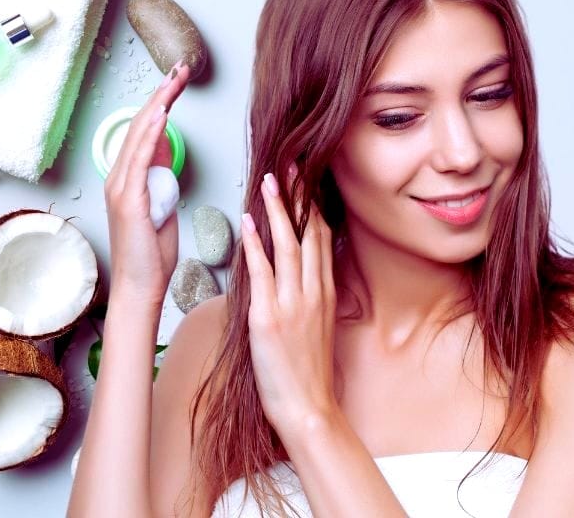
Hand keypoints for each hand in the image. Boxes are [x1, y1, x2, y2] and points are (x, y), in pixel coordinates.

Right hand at [104, 61, 189, 307]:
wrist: (140, 285)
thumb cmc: (151, 253)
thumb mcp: (162, 206)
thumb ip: (160, 176)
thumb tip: (164, 148)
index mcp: (127, 179)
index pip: (144, 132)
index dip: (160, 104)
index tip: (177, 83)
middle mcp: (118, 178)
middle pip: (140, 126)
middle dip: (162, 95)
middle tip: (180, 70)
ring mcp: (120, 187)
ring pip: (138, 135)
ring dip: (158, 104)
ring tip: (174, 80)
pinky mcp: (128, 199)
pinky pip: (139, 158)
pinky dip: (150, 133)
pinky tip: (161, 113)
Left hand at [241, 165, 338, 435]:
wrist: (308, 408)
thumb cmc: (308, 372)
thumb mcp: (316, 327)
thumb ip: (308, 296)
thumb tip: (296, 273)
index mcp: (324, 293)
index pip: (320, 239)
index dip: (312, 206)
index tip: (304, 181)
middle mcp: (312, 292)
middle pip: (308, 233)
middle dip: (299, 196)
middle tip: (290, 164)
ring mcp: (292, 304)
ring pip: (288, 245)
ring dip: (278, 210)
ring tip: (270, 180)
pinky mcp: (270, 318)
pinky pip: (263, 274)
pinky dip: (256, 245)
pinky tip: (250, 222)